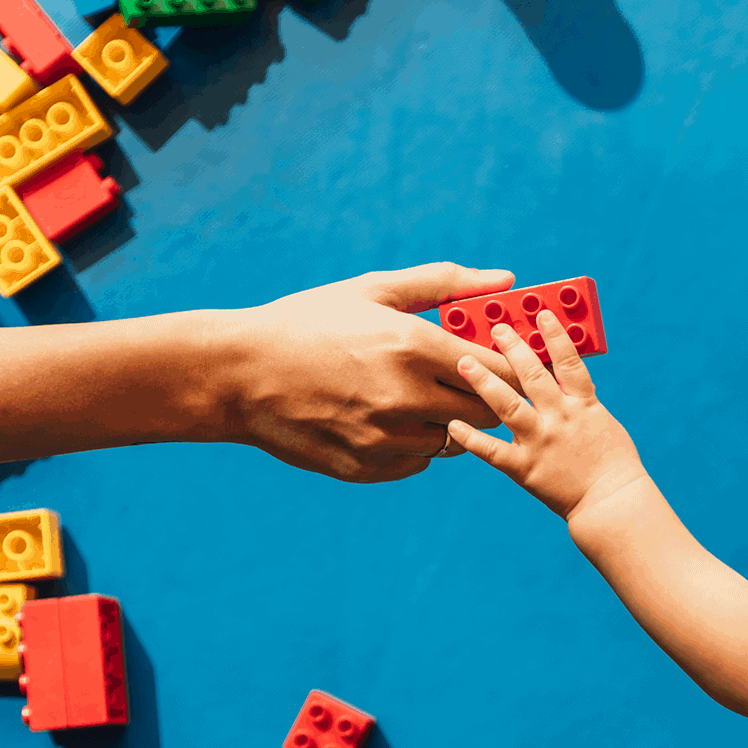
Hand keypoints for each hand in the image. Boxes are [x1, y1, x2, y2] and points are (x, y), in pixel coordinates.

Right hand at [221, 263, 522, 482]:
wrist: (237, 374)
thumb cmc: (308, 322)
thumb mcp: (374, 290)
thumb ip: (446, 283)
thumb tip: (507, 279)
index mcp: (413, 347)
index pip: (499, 370)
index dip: (511, 369)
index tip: (508, 362)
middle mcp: (406, 398)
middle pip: (486, 412)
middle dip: (485, 396)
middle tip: (466, 381)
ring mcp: (386, 438)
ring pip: (453, 440)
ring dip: (447, 421)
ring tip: (414, 396)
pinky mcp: (368, 467)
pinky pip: (418, 461)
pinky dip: (414, 443)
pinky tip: (386, 417)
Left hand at [448, 310, 644, 520]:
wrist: (613, 501)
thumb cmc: (614, 463)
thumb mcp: (602, 422)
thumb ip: (579, 400)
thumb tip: (561, 378)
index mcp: (583, 404)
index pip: (568, 361)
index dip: (554, 335)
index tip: (541, 314)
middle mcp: (559, 417)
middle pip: (532, 374)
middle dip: (512, 348)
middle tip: (495, 328)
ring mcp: (540, 441)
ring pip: (507, 404)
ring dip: (484, 381)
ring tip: (464, 362)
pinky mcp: (525, 467)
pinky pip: (493, 450)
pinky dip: (471, 438)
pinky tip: (453, 424)